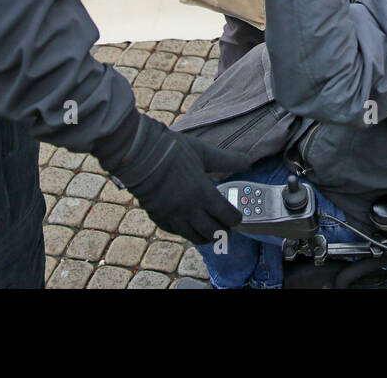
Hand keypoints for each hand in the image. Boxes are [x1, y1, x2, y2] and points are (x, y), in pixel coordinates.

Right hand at [108, 117, 251, 243]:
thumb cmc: (172, 150)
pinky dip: (187, 231)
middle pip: (213, 232)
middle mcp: (188, 209)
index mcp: (202, 193)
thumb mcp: (203, 152)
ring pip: (195, 237)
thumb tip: (248, 163)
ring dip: (206, 235)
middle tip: (227, 225)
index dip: (236, 218)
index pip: (227, 216)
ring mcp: (172, 216)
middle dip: (223, 230)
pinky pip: (177, 232)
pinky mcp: (159, 218)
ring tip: (211, 229)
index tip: (238, 216)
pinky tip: (190, 224)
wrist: (139, 154)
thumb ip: (227, 161)